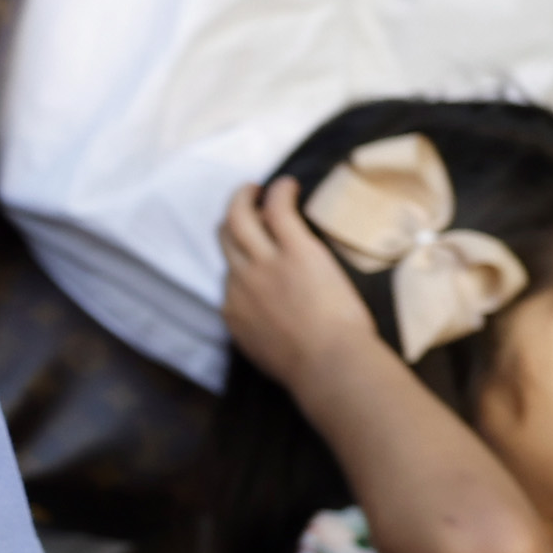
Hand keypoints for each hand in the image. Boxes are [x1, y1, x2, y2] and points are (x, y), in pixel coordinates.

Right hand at [217, 176, 388, 395]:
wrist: (328, 365)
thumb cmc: (307, 368)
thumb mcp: (265, 353)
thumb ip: (257, 331)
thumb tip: (266, 324)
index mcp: (232, 309)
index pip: (228, 274)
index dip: (240, 258)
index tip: (255, 251)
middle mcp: (240, 281)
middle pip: (225, 238)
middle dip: (231, 218)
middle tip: (244, 204)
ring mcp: (265, 263)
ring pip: (238, 218)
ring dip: (243, 197)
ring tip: (255, 188)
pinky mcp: (295, 250)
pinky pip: (277, 210)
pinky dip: (277, 193)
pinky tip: (286, 185)